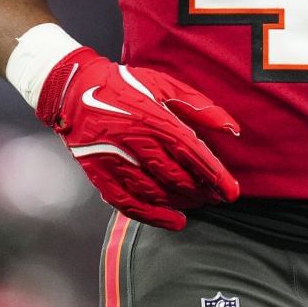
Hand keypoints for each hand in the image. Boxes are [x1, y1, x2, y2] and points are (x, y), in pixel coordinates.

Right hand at [34, 48, 240, 229]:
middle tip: (217, 197)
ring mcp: (113, 158)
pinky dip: (151, 216)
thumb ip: (199, 106)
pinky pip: (126, 202)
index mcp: (152, 116)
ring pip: (153, 191)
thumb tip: (232, 130)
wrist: (75, 90)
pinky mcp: (98, 172)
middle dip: (201, 191)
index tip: (232, 192)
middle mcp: (133, 139)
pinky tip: (172, 220)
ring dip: (180, 202)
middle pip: (174, 175)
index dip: (214, 175)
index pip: (191, 152)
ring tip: (198, 204)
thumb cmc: (125, 86)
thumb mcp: (164, 85)